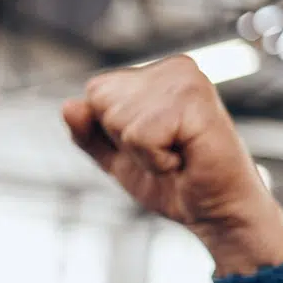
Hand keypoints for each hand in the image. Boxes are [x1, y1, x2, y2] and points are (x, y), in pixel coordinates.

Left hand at [62, 55, 282, 274]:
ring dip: (142, 153)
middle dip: (123, 141)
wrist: (215, 213)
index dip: (112, 133)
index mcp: (156, 74)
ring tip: (177, 156)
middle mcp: (174, 68)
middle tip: (165, 153)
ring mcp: (187, 80)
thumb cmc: (174, 184)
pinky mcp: (195, 101)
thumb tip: (67, 105)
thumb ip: (88, 134)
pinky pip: (139, 135)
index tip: (152, 146)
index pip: (95, 93)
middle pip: (101, 101)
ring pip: (118, 119)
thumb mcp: (117, 159)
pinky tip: (185, 159)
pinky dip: (155, 160)